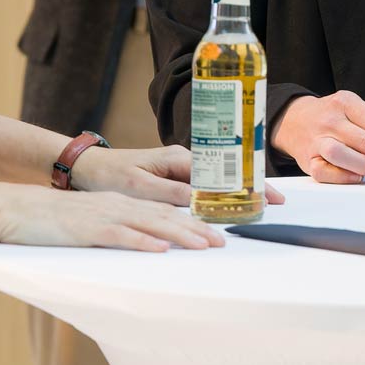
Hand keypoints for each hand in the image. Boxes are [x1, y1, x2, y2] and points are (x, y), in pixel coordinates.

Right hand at [0, 184, 223, 251]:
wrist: (13, 207)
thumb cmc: (50, 219)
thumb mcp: (89, 218)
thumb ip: (114, 227)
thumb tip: (139, 244)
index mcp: (119, 203)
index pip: (163, 211)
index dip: (191, 221)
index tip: (214, 232)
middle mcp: (117, 205)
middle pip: (164, 216)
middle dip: (196, 228)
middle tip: (221, 242)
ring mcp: (103, 216)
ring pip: (149, 224)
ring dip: (179, 235)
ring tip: (203, 245)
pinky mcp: (87, 230)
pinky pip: (119, 236)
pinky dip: (142, 242)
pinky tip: (159, 249)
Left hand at [69, 144, 284, 205]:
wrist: (89, 167)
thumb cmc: (110, 175)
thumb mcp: (140, 187)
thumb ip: (171, 194)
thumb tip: (201, 201)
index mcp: (179, 158)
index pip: (224, 170)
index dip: (249, 184)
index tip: (269, 197)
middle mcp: (184, 159)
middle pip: (228, 172)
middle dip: (253, 187)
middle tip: (276, 203)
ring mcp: (180, 167)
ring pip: (218, 180)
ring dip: (239, 192)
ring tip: (261, 206)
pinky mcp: (174, 177)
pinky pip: (205, 186)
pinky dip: (221, 195)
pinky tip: (232, 205)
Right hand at [272, 92, 364, 182]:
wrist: (293, 120)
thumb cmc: (331, 116)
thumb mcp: (355, 108)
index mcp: (345, 102)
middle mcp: (330, 121)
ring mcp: (317, 141)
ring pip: (344, 156)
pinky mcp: (307, 161)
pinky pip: (325, 172)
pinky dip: (344, 177)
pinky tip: (358, 177)